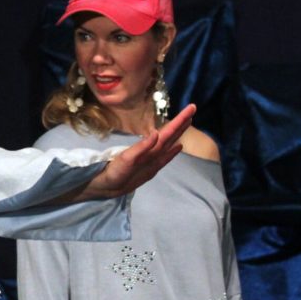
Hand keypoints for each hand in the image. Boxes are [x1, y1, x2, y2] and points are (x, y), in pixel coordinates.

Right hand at [78, 104, 195, 199]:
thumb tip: (156, 133)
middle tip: (193, 109)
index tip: (191, 109)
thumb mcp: (126, 159)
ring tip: (187, 123)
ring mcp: (153, 163)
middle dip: (182, 123)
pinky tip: (177, 146)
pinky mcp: (148, 168)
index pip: (168, 134)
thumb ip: (141, 147)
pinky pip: (164, 156)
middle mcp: (155, 157)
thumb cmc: (115, 174)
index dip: (179, 121)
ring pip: (169, 145)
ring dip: (178, 134)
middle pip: (171, 138)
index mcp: (151, 153)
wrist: (108, 190)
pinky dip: (172, 150)